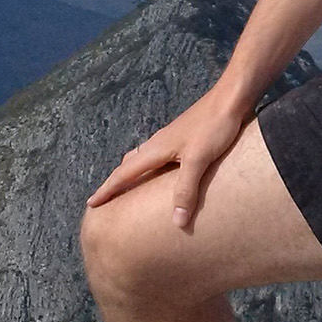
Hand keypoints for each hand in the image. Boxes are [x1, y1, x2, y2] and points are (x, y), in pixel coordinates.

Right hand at [86, 87, 251, 228]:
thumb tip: (176, 223)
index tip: (90, 203)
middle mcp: (157, 143)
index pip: (123, 173)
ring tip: (129, 188)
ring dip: (131, 173)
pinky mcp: (183, 136)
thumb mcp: (199, 160)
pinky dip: (149, 166)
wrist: (230, 98)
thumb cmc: (213, 126)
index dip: (107, 189)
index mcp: (155, 149)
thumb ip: (186, 190)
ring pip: (141, 158)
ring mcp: (170, 138)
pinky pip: (156, 155)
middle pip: (128, 165)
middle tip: (106, 199)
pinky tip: (161, 171)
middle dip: (115, 183)